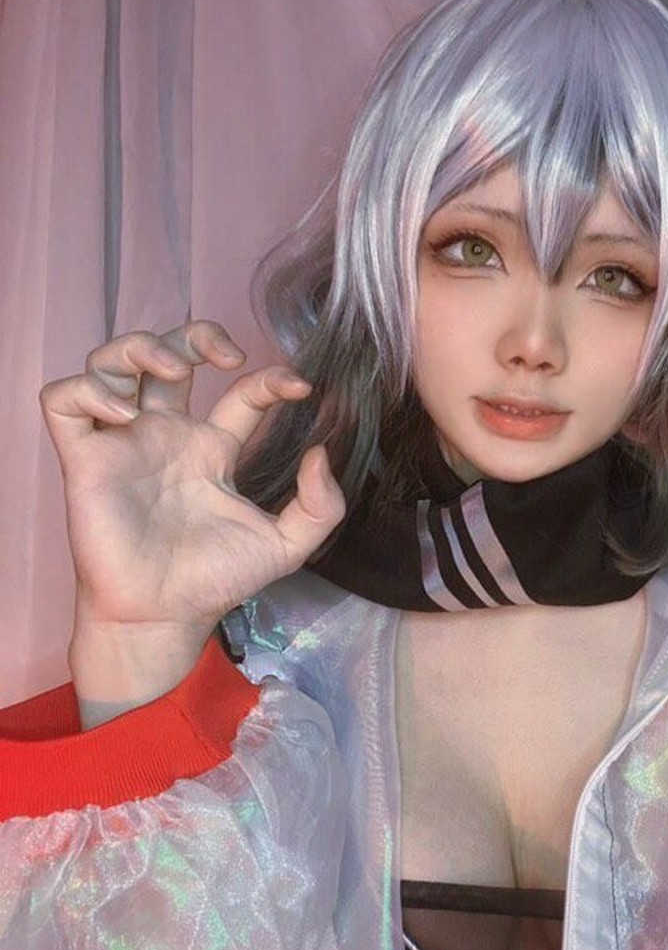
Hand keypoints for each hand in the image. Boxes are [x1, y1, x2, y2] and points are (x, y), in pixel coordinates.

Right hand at [41, 320, 344, 656]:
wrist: (163, 615)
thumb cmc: (214, 582)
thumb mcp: (287, 546)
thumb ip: (320, 506)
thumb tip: (323, 455)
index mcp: (212, 449)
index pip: (241, 391)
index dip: (270, 377)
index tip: (300, 386)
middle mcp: (167, 436)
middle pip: (170, 353)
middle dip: (195, 334)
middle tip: (226, 355)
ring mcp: (124, 443)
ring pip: (112, 362)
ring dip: (139, 348)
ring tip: (170, 372)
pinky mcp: (85, 459)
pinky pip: (63, 400)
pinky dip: (88, 389)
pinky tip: (124, 413)